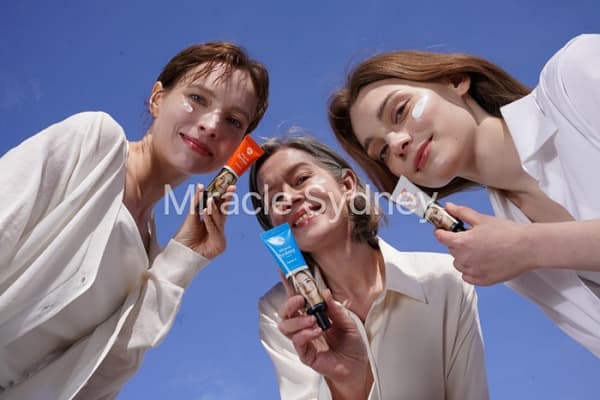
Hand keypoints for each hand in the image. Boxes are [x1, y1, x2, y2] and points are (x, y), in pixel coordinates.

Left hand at [173, 184, 233, 258]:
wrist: (180, 252)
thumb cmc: (185, 236)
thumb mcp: (191, 216)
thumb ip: (197, 202)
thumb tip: (201, 187)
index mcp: (212, 221)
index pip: (220, 207)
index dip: (224, 196)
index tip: (228, 186)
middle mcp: (217, 228)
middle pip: (224, 212)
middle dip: (227, 200)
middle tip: (230, 188)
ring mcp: (220, 237)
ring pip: (219, 220)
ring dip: (215, 210)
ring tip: (210, 200)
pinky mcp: (220, 244)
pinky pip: (216, 230)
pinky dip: (210, 222)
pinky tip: (205, 214)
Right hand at [277, 271, 371, 397]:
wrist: (358, 366)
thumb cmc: (351, 343)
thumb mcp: (348, 321)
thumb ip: (335, 308)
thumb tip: (324, 293)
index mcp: (313, 314)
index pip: (297, 297)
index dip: (289, 284)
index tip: (284, 271)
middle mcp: (304, 325)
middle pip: (285, 312)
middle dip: (289, 303)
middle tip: (301, 300)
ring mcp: (303, 339)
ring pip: (285, 326)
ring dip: (297, 320)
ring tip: (313, 320)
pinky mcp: (305, 354)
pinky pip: (297, 342)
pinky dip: (304, 334)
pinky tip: (316, 332)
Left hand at [434, 202, 533, 285]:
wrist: (528, 247)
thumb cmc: (508, 233)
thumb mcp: (482, 219)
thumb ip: (461, 213)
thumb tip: (449, 207)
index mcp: (462, 242)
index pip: (440, 237)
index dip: (441, 231)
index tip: (444, 230)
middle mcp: (464, 259)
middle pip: (451, 250)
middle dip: (458, 243)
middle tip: (474, 237)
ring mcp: (473, 271)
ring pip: (459, 264)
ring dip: (464, 257)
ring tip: (481, 249)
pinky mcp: (482, 281)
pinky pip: (468, 276)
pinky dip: (472, 270)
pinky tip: (483, 261)